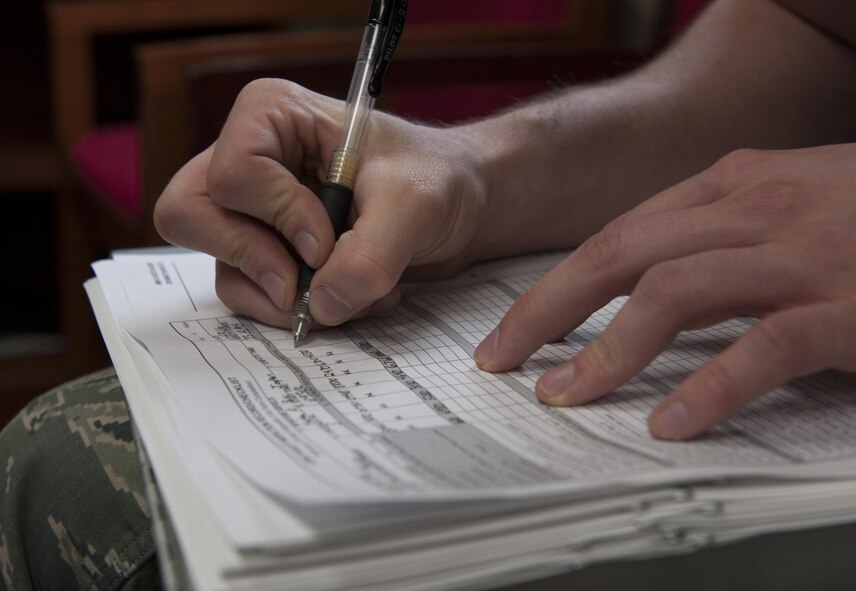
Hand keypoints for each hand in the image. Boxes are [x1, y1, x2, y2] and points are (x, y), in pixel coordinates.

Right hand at [155, 79, 486, 326]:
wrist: (458, 208)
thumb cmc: (437, 180)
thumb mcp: (414, 206)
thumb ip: (367, 256)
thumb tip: (319, 306)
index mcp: (271, 116)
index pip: (234, 174)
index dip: (279, 217)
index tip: (328, 240)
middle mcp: (249, 159)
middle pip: (191, 216)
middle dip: (253, 261)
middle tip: (304, 287)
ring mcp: (252, 210)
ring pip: (222, 266)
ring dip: (284, 297)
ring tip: (353, 294)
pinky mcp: (267, 249)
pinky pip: (249, 292)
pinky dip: (293, 309)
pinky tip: (347, 299)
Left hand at [474, 144, 855, 439]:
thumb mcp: (777, 209)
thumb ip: (711, 241)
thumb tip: (637, 297)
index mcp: (728, 188)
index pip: (616, 237)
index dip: (554, 286)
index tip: (512, 332)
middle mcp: (755, 210)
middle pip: (622, 256)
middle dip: (550, 311)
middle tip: (506, 362)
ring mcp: (802, 254)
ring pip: (675, 293)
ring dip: (608, 350)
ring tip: (568, 397)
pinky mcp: (849, 305)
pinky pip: (765, 346)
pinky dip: (711, 387)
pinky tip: (670, 423)